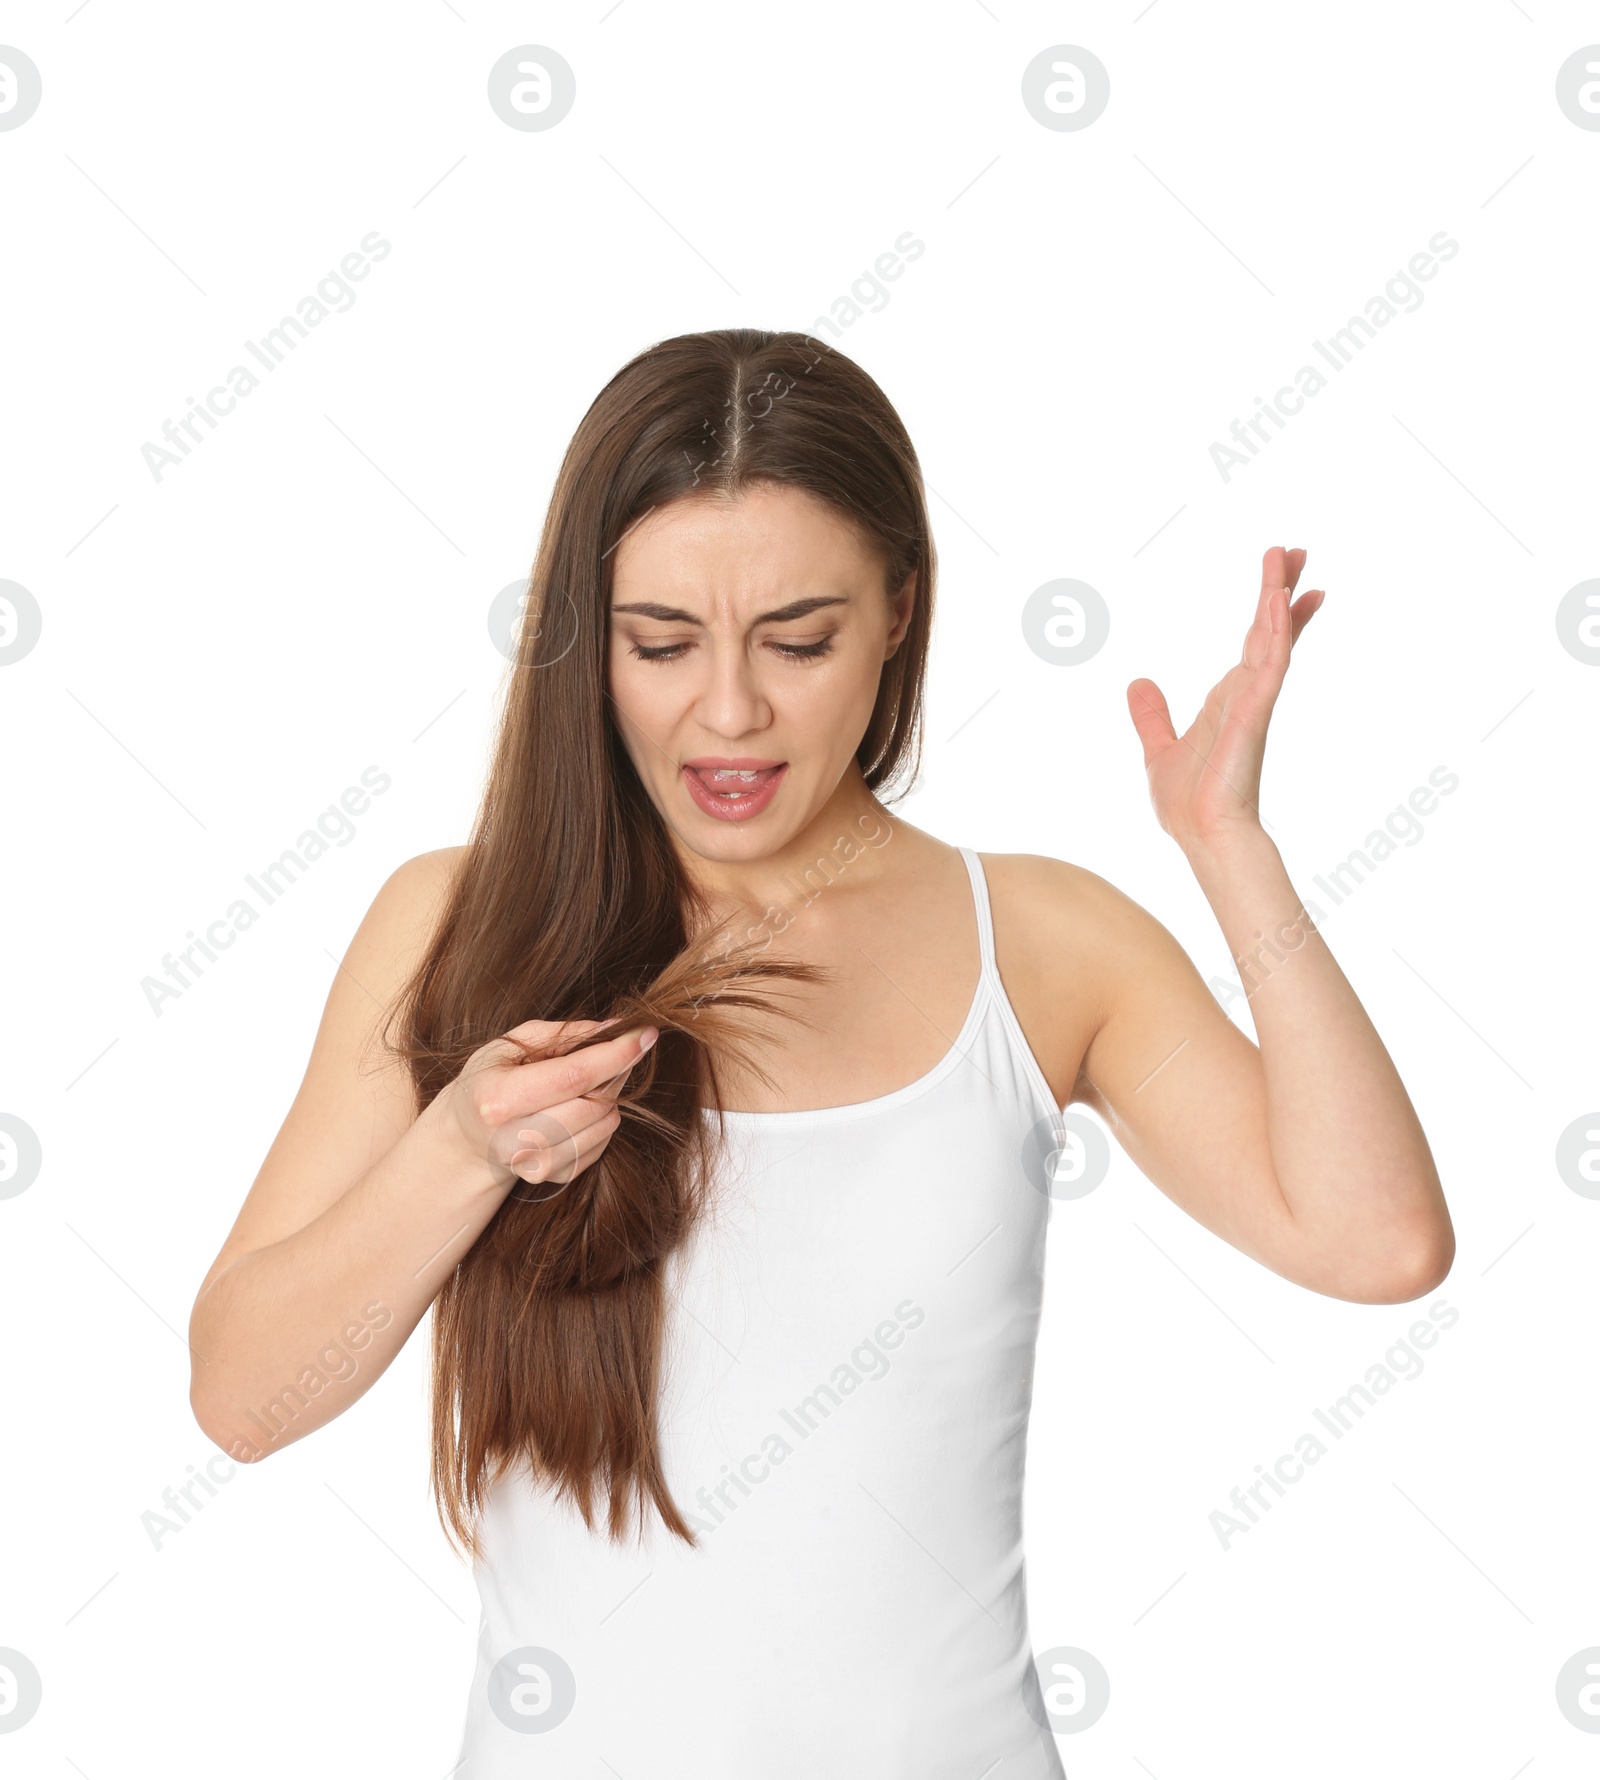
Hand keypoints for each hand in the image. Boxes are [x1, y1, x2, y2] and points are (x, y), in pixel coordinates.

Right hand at [442, 1018, 657, 1194]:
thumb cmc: (490, 1082)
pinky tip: (576, 1108)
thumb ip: (562, 1034)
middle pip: (594, 1104)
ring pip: (604, 1125)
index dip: (616, 1054)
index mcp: (499, 1100)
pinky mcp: (554, 1178)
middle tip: (615, 1051)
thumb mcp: (510, 1046)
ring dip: (608, 1097)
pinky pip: (602, 1144)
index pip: (574, 1077)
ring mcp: (535, 1165)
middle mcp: (515, 1141)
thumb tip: (615, 1028)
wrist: (468, 1139)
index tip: (644, 1033)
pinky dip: (599, 1121)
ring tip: (587, 1081)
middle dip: (616, 1072)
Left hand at [1126, 544, 1323, 849]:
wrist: (1201, 835)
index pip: (1256, 643)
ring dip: (1279, 598)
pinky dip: (1275, 635)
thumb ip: (1151, 716)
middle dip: (1282, 589)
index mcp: (1229, 699)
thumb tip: (1136, 683)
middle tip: (1299, 550)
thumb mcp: (1159, 749)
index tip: (1286, 578)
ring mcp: (1254, 703)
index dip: (1272, 610)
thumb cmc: (1189, 803)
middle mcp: (1246, 695)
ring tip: (1290, 559)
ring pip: (1272, 639)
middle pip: (1269, 630)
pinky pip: (1269, 667)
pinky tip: (1277, 605)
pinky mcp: (1254, 715)